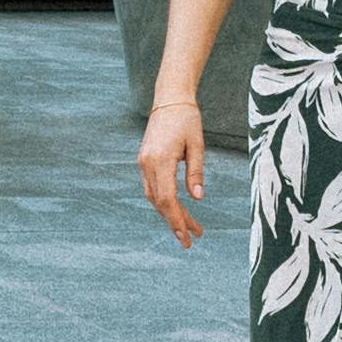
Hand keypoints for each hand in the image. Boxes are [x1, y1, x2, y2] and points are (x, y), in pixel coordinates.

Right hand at [139, 96, 206, 245]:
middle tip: (190, 241)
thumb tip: (198, 199)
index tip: (187, 236)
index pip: (167, 199)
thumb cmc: (187, 119)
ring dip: (171, 214)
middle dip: (175, 223)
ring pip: (154, 198)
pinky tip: (178, 209)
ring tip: (190, 227)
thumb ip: (195, 173)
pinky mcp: (145, 161)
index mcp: (160, 160)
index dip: (177, 220)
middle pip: (160, 202)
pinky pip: (152, 188)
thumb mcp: (197, 145)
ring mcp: (143, 163)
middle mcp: (147, 164)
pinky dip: (164, 202)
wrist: (169, 100)